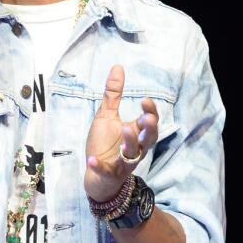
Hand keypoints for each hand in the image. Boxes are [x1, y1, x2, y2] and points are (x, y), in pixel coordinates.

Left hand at [85, 65, 159, 201]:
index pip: (149, 122)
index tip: (145, 100)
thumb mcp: (107, 116)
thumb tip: (118, 67)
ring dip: (130, 142)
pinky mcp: (111, 173)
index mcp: (136, 133)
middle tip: (146, 118)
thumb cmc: (105, 144)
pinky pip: (107, 171)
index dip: (150, 112)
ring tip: (124, 127)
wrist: (96, 175)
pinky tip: (91, 160)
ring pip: (132, 154)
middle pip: (149, 139)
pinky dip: (99, 166)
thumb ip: (113, 94)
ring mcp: (124, 162)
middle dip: (149, 128)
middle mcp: (135, 148)